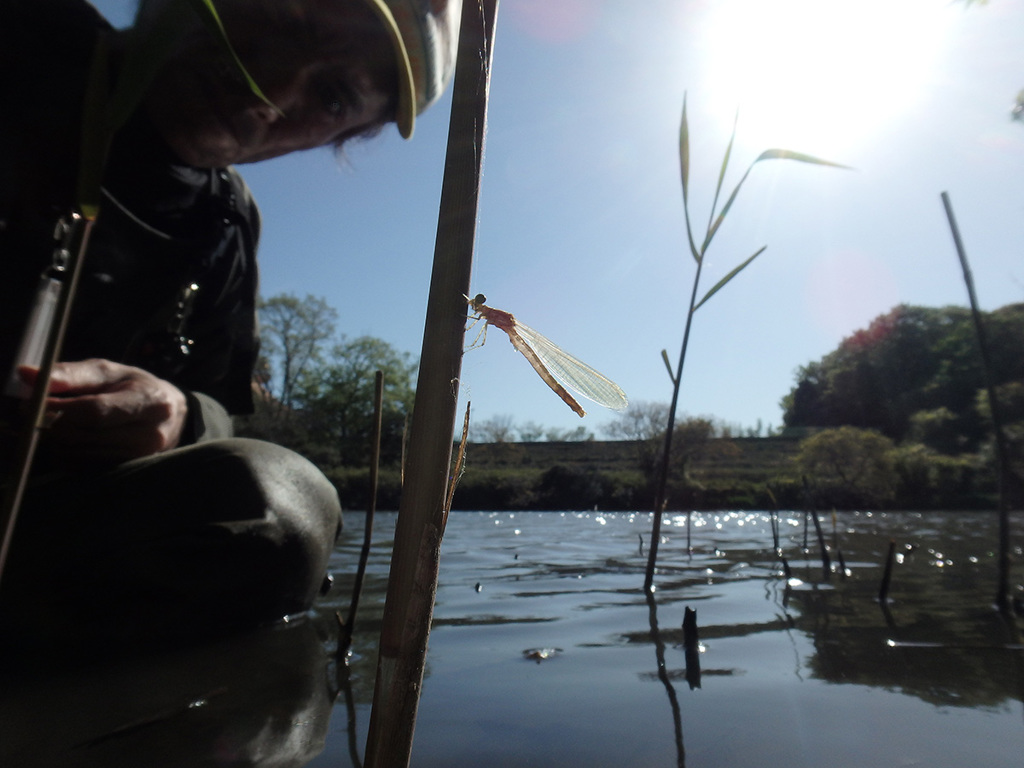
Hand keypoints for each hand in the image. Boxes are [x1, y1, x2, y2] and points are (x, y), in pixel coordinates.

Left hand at [19, 359, 187, 461]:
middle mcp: (150, 434)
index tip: (34, 401)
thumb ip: (70, 374)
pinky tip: (65, 438)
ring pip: (80, 453)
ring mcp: (140, 457)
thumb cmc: (136, 387)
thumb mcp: (110, 372)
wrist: (172, 415)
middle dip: (51, 424)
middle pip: (84, 435)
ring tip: (50, 422)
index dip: (59, 408)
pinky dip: (65, 453)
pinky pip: (83, 466)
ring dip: (54, 440)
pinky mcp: (128, 470)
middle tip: (34, 412)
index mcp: (150, 402)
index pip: (96, 411)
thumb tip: (27, 374)